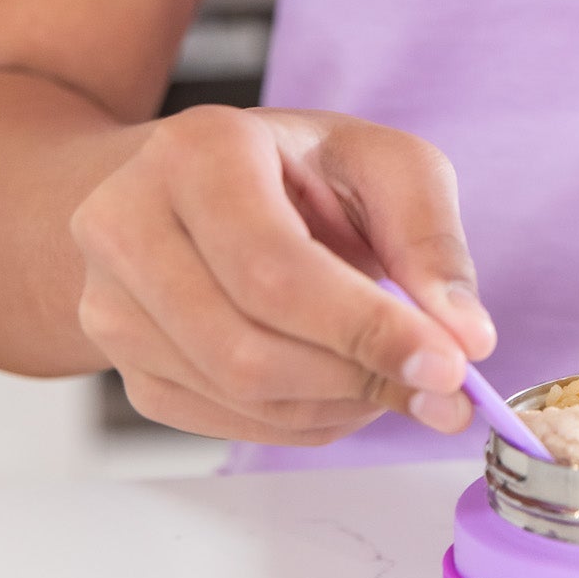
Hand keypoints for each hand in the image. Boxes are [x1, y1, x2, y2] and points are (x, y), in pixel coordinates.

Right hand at [71, 107, 496, 445]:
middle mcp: (129, 226)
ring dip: (338, 402)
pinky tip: (339, 380)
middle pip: (248, 349)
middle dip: (359, 377)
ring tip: (390, 370)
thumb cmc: (294, 169)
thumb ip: (429, 238)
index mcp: (198, 154)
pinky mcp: (124, 363)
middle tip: (439, 387)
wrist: (191, 186)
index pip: (275, 270)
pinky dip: (305, 417)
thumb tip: (466, 336)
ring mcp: (112, 302)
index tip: (447, 367)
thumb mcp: (381, 163)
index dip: (365, 330)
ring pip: (237, 396)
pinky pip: (225, 423)